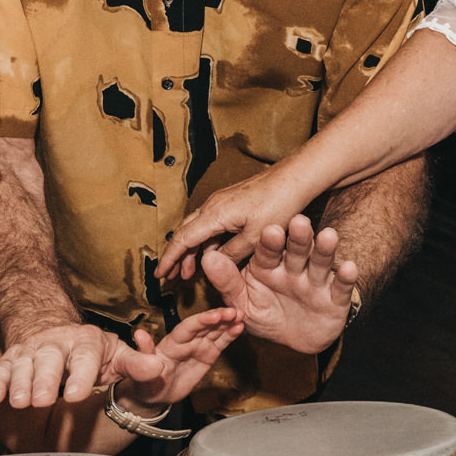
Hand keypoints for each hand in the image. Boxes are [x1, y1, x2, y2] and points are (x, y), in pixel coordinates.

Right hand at [0, 321, 167, 408]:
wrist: (54, 328)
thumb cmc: (90, 350)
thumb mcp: (116, 354)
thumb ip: (136, 363)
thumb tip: (160, 368)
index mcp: (85, 341)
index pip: (83, 358)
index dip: (78, 376)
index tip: (75, 396)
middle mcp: (56, 344)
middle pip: (49, 360)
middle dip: (44, 380)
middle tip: (42, 401)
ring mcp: (32, 350)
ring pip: (24, 364)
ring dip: (20, 383)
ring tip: (20, 402)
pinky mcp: (13, 358)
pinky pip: (3, 369)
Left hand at [114, 308, 242, 410]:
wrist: (154, 395)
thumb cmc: (145, 381)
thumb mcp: (140, 369)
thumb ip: (144, 352)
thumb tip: (138, 334)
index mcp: (172, 342)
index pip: (188, 327)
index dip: (201, 320)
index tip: (215, 315)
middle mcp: (187, 340)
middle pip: (205, 325)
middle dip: (219, 317)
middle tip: (234, 312)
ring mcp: (198, 346)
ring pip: (215, 330)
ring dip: (228, 322)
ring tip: (241, 315)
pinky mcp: (208, 354)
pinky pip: (220, 342)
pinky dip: (230, 334)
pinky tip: (240, 327)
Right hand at [160, 166, 314, 280]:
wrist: (295, 178)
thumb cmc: (279, 204)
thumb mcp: (255, 238)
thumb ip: (231, 254)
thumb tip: (212, 265)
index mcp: (214, 214)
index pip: (183, 239)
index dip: (170, 259)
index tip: (160, 276)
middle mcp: (212, 205)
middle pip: (184, 233)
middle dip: (175, 256)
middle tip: (170, 277)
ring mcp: (221, 202)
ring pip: (197, 228)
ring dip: (190, 250)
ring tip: (188, 272)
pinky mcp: (231, 202)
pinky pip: (209, 224)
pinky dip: (204, 242)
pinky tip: (210, 254)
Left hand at [201, 215, 357, 354]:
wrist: (295, 340)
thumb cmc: (266, 315)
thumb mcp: (242, 303)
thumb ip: (227, 283)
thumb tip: (207, 259)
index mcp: (268, 266)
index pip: (268, 251)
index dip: (269, 242)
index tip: (269, 230)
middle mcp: (293, 269)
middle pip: (296, 250)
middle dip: (298, 237)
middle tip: (299, 221)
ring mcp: (315, 282)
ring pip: (320, 262)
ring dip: (324, 249)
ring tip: (328, 236)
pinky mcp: (334, 298)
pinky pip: (340, 287)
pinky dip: (345, 277)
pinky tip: (348, 266)